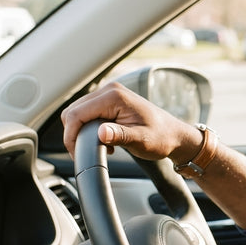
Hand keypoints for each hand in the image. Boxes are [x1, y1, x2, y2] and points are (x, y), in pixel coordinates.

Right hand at [61, 82, 199, 163]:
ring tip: (101, 147)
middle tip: (87, 153)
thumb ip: (120, 136)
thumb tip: (101, 133)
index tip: (76, 153)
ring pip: (78, 113)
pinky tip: (104, 140)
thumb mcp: (141, 140)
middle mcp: (109, 91)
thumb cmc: (161, 137)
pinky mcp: (109, 102)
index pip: (77, 114)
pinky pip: (88, 114)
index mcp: (114, 96)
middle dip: (74, 134)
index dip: (71, 135)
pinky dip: (89, 128)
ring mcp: (109, 95)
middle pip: (73, 112)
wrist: (174, 135)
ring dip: (82, 132)